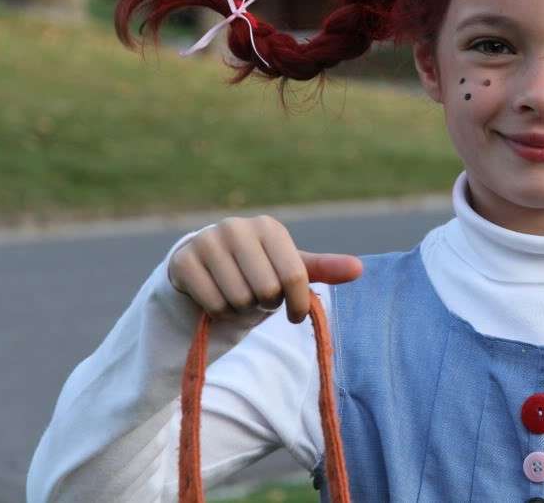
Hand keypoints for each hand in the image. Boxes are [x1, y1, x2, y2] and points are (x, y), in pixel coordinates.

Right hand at [168, 216, 362, 324]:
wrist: (206, 267)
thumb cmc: (258, 268)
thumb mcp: (290, 267)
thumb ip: (324, 268)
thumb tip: (359, 269)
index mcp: (269, 227)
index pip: (295, 277)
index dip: (298, 304)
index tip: (296, 315)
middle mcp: (237, 227)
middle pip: (266, 291)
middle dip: (266, 304)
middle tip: (258, 297)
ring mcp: (207, 241)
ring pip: (238, 299)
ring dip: (242, 309)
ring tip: (239, 296)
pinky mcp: (183, 260)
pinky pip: (213, 304)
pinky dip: (218, 312)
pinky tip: (217, 298)